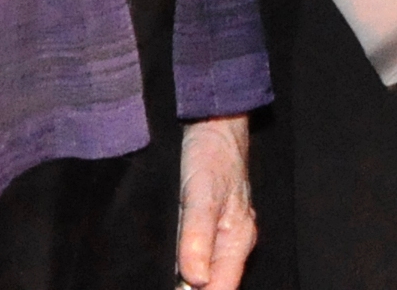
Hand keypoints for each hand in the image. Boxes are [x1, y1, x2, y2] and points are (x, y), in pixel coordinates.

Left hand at [177, 115, 254, 288]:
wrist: (212, 123)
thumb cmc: (211, 154)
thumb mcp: (201, 194)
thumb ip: (197, 236)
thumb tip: (195, 281)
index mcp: (238, 241)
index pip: (221, 289)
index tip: (173, 289)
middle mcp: (231, 243)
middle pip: (210, 285)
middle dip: (185, 287)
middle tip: (160, 274)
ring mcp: (219, 236)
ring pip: (198, 272)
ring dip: (179, 276)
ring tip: (159, 266)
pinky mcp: (205, 227)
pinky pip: (192, 255)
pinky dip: (177, 263)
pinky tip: (162, 258)